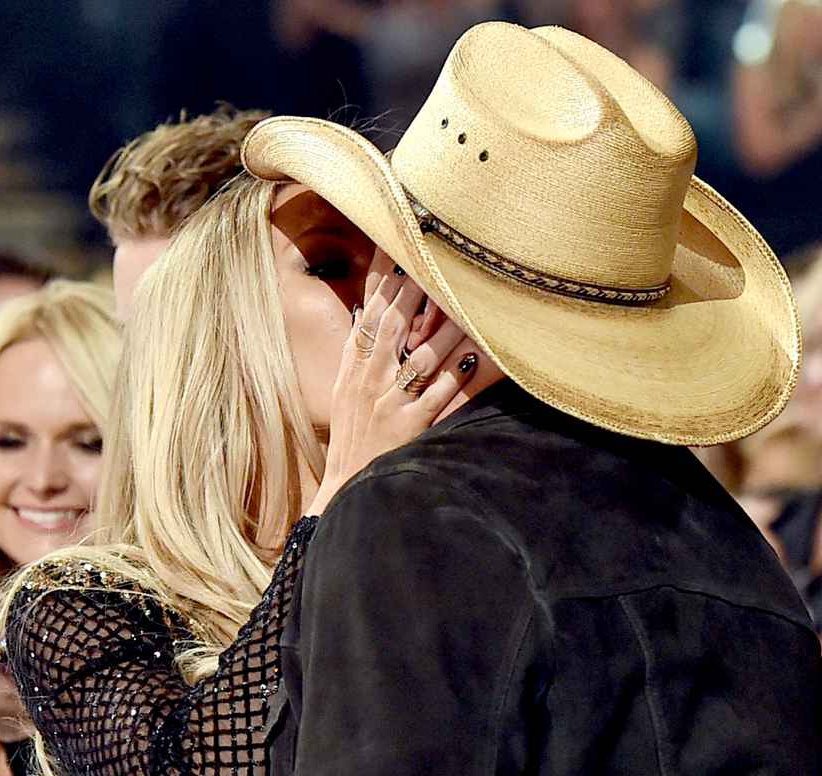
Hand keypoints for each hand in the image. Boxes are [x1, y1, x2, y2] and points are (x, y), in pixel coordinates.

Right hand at [308, 248, 479, 514]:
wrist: (348, 484)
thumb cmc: (352, 433)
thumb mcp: (345, 387)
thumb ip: (359, 349)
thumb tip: (369, 309)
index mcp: (353, 366)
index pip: (369, 313)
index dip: (385, 279)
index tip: (399, 244)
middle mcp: (368, 380)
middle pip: (393, 326)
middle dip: (414, 291)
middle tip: (437, 259)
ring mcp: (388, 402)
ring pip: (420, 357)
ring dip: (445, 330)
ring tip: (468, 304)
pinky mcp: (409, 426)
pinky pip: (436, 396)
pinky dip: (456, 376)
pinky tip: (476, 357)